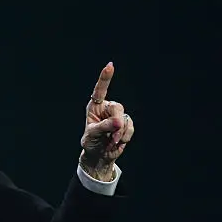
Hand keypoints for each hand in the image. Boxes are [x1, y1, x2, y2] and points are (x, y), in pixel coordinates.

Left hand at [79, 62, 134, 179]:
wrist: (99, 155)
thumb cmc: (91, 142)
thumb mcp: (92, 134)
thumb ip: (103, 127)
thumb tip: (118, 122)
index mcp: (95, 106)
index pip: (100, 90)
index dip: (105, 78)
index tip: (110, 66)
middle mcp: (107, 108)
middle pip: (118, 108)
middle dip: (116, 123)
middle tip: (111, 137)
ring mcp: (118, 115)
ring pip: (125, 120)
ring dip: (119, 134)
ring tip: (110, 141)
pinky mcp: (126, 124)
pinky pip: (130, 128)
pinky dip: (124, 137)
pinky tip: (117, 142)